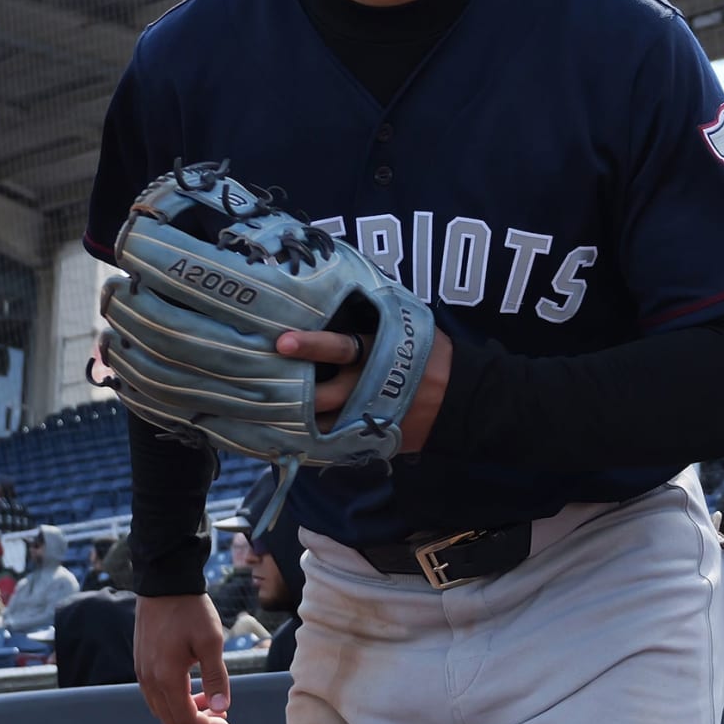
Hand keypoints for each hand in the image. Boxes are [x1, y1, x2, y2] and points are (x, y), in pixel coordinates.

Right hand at [133, 593, 230, 723]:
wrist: (164, 583)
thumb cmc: (190, 610)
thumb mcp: (211, 642)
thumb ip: (216, 678)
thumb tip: (223, 707)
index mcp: (166, 677)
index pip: (185, 719)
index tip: (226, 723)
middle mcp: (149, 679)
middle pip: (170, 719)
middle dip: (197, 722)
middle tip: (221, 712)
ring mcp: (141, 671)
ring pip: (161, 708)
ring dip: (185, 711)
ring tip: (209, 698)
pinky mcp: (140, 661)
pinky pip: (154, 693)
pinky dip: (173, 698)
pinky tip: (191, 686)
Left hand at [276, 328, 452, 454]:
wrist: (463, 399)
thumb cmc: (429, 353)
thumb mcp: (408, 325)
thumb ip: (376, 314)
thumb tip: (342, 280)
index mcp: (380, 353)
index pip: (342, 347)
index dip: (311, 344)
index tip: (282, 341)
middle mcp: (371, 387)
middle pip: (326, 394)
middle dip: (294, 390)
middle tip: (261, 384)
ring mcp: (371, 417)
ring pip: (326, 423)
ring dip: (297, 420)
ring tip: (260, 414)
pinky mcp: (373, 438)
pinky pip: (337, 443)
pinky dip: (315, 440)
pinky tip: (287, 437)